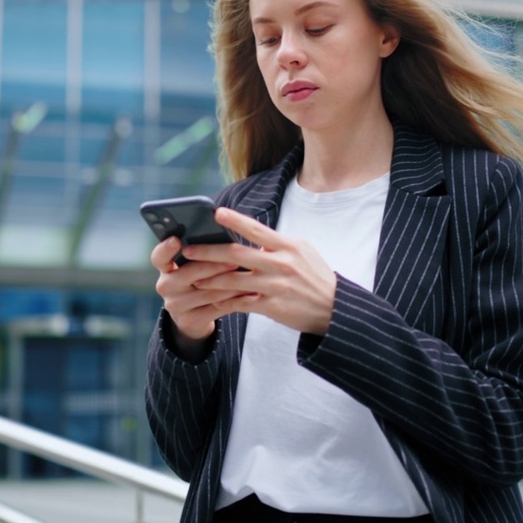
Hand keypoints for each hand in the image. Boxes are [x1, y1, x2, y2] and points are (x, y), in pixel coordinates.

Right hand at [150, 236, 250, 352]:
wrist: (191, 315)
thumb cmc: (196, 280)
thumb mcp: (191, 266)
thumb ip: (200, 253)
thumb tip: (224, 235)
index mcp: (164, 268)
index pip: (158, 256)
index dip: (166, 248)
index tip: (177, 240)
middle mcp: (165, 286)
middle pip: (189, 273)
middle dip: (214, 265)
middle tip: (235, 259)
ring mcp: (176, 305)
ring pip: (207, 292)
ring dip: (231, 283)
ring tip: (250, 274)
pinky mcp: (190, 320)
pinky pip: (217, 308)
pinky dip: (236, 300)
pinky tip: (251, 293)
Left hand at [181, 207, 336, 335]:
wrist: (334, 309)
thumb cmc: (315, 276)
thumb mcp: (302, 251)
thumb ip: (276, 243)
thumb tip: (251, 233)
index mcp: (288, 246)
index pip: (256, 229)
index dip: (235, 220)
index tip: (216, 213)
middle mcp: (280, 264)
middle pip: (236, 255)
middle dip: (208, 252)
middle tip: (188, 250)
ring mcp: (275, 286)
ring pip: (233, 280)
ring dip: (210, 279)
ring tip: (193, 277)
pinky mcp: (272, 306)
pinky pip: (241, 303)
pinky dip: (224, 302)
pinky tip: (212, 301)